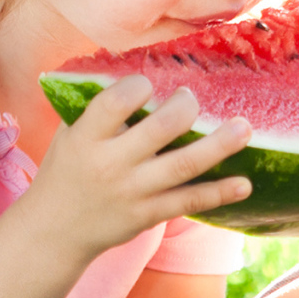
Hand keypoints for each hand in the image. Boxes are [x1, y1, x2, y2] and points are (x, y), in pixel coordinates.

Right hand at [11, 77, 254, 259]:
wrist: (53, 230)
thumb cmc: (67, 170)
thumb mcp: (70, 134)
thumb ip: (99, 107)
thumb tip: (138, 67)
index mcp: (86, 137)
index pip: (116, 103)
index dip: (138, 87)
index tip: (148, 84)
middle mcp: (110, 164)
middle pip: (160, 129)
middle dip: (185, 108)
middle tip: (190, 99)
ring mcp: (133, 192)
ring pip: (183, 165)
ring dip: (219, 146)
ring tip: (244, 128)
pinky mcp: (149, 215)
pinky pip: (189, 201)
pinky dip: (219, 193)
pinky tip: (245, 184)